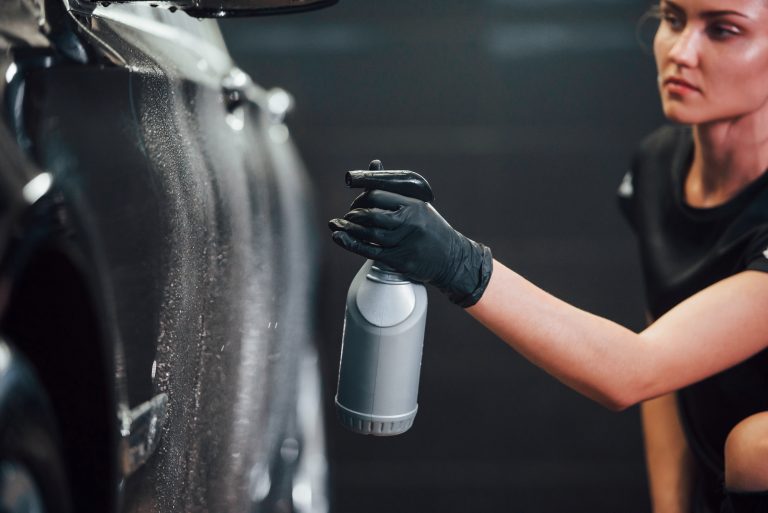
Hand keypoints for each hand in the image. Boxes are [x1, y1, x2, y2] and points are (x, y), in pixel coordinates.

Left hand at [328, 182, 492, 306]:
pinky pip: (369, 250)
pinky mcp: (400, 259)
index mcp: (413, 204)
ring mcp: (405, 241)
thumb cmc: (430, 229)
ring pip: (368, 232)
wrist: (452, 258)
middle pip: (371, 213)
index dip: (360, 197)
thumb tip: (374, 164)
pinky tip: (339, 237)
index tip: (356, 202)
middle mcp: (410, 221)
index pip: (378, 194)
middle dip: (354, 213)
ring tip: (337, 225)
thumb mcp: (417, 205)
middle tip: (347, 216)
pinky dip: (350, 243)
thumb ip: (393, 189)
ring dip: (348, 228)